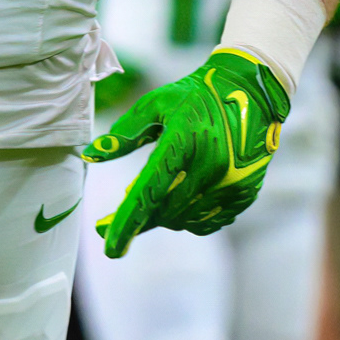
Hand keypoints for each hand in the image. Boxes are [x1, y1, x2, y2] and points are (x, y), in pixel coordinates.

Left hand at [81, 47, 288, 256]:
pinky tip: (177, 202)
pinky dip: (187, 218)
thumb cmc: (195, 95)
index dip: (127, 223)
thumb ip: (124, 133)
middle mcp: (210, 167)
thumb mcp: (155, 104)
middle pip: (165, 211)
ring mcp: (231, 184)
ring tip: (149, 201)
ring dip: (161, 217)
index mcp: (184, 141)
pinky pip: (207, 221)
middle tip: (112, 223)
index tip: (109, 247)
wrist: (250, 91)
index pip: (150, 191)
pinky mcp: (244, 194)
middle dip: (137, 220)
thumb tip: (90, 156)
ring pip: (184, 220)